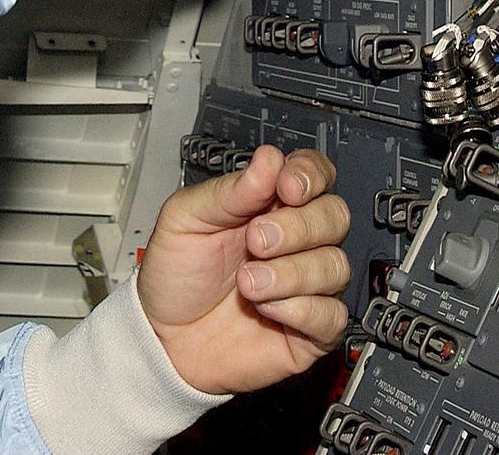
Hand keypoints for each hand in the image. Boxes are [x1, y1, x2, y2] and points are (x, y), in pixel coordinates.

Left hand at [138, 146, 350, 395]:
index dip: (310, 175)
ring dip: (290, 273)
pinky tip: (266, 308)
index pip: (315, 174)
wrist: (163, 337)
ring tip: (248, 283)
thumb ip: (229, 191)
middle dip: (297, 227)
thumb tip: (269, 160)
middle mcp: (296, 241)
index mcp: (269, 204)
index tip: (287, 187)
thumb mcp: (185, 219)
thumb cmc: (175, 275)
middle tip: (255, 240)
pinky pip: (332, 314)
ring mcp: (306, 285)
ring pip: (335, 265)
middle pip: (335, 215)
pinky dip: (299, 310)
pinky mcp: (312, 329)